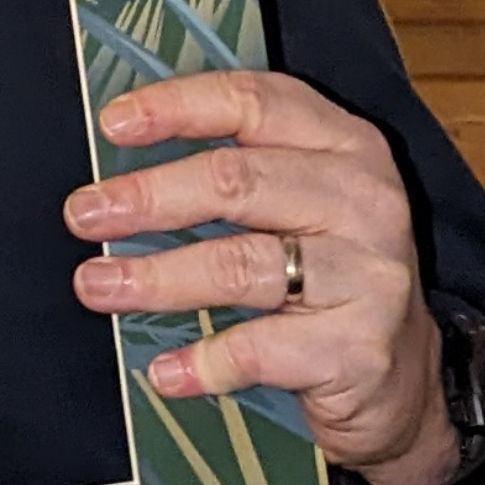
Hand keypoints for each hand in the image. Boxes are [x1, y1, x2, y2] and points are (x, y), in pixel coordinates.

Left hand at [66, 70, 456, 484]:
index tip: (111, 125)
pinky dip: (204, 360)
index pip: (255, 103)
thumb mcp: (297, 205)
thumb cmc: (324, 275)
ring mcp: (369, 276)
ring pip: (242, 264)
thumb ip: (232, 171)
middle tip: (83, 215)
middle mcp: (363, 201)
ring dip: (157, 277)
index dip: (178, 108)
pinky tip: (164, 372)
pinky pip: (262, 350)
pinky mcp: (359, 350)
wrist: (400, 380)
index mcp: (344, 145)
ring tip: (96, 285)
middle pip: (237, 182)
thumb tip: (117, 164)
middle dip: (149, 197)